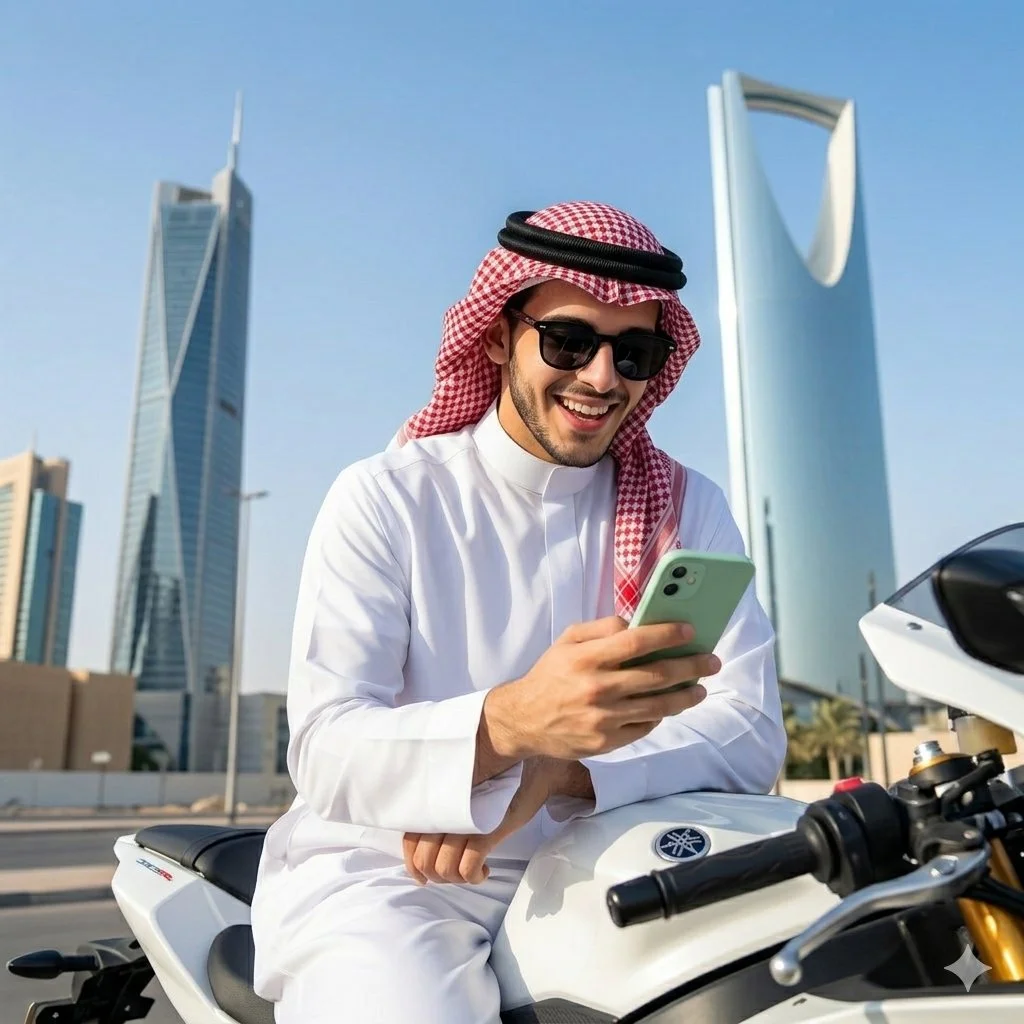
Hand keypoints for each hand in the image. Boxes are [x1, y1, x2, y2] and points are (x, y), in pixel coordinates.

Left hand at [403, 757, 555, 884]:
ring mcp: (465, 823)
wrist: (535, 770)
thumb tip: (429, 843)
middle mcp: (446, 812)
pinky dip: (474, 877)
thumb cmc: (500, 783)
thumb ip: (445, 810)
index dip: (414, 865)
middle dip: (438, 877)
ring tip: (471, 872)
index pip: (410, 841)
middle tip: (454, 875)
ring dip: (457, 879)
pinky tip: (485, 871)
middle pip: (424, 860)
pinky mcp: (487, 832)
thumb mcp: (466, 793)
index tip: (423, 877)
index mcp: (438, 801)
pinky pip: (468, 868)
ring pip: (444, 868)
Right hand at [482, 616, 715, 761]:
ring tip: (700, 688)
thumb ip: (602, 628)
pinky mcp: (606, 742)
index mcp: (585, 658)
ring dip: (685, 696)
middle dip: (690, 667)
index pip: (635, 642)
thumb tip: (638, 624)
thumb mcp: (567, 641)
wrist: (524, 720)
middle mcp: (596, 688)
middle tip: (712, 661)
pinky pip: (644, 726)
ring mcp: (603, 719)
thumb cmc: (551, 674)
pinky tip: (670, 705)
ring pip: (657, 706)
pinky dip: (661, 715)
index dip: (666, 635)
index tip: (690, 631)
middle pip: (655, 676)